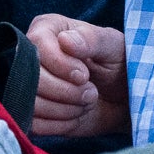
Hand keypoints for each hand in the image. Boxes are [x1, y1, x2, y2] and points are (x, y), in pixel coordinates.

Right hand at [28, 15, 129, 138]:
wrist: (123, 97)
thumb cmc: (119, 63)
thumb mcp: (113, 46)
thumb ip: (91, 39)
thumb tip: (65, 40)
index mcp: (47, 29)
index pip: (36, 43)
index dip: (60, 63)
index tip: (85, 75)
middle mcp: (31, 55)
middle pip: (31, 77)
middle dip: (66, 91)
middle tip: (91, 93)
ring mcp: (29, 85)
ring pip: (32, 103)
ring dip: (65, 109)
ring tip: (86, 103)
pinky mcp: (33, 112)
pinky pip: (35, 125)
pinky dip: (61, 124)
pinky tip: (76, 116)